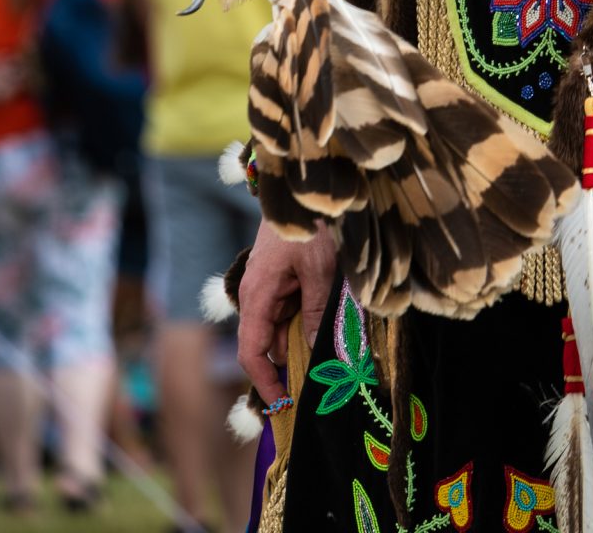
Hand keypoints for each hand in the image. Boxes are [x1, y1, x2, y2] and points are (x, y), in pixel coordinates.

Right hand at [237, 215, 339, 406]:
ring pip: (286, 329)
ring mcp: (270, 288)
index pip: (252, 353)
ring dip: (308, 341)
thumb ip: (317, 311)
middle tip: (327, 385)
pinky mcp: (284, 280)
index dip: (266, 384)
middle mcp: (258, 296)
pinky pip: (294, 311)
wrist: (304, 186)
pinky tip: (334, 326)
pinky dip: (310, 321)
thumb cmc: (308, 223)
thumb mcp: (319, 268)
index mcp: (257, 296)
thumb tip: (319, 352)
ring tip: (340, 355)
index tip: (285, 407)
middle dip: (296, 365)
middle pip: (272, 345)